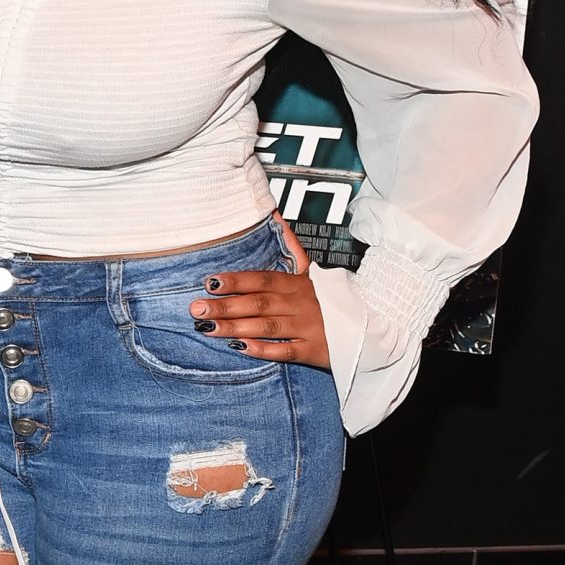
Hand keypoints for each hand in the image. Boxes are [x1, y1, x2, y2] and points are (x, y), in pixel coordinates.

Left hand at [187, 215, 329, 367]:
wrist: (368, 324)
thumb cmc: (329, 297)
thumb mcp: (311, 271)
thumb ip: (290, 245)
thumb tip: (273, 213)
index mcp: (297, 283)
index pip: (262, 279)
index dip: (236, 280)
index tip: (209, 282)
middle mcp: (300, 303)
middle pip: (258, 303)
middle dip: (225, 305)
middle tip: (196, 309)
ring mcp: (307, 327)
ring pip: (267, 326)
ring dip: (236, 327)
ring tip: (208, 328)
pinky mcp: (314, 351)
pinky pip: (286, 350)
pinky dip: (263, 350)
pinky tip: (241, 348)